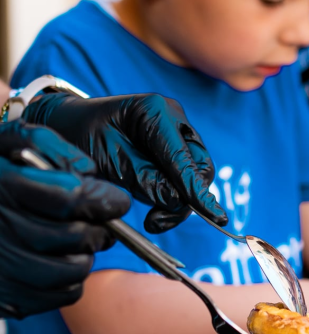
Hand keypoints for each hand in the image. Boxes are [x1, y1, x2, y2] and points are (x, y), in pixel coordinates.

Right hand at [0, 122, 129, 318]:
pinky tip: (56, 262)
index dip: (103, 200)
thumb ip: (50, 147)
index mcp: (3, 186)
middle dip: (98, 229)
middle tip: (97, 223)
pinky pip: (63, 296)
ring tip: (71, 242)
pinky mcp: (7, 297)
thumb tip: (88, 172)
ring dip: (84, 255)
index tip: (116, 200)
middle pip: (76, 237)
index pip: (70, 199)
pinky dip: (71, 281)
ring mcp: (1, 267)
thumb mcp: (10, 142)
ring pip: (74, 270)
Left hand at [22, 93, 226, 233]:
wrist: (69, 124)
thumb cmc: (81, 136)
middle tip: (156, 222)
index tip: (215, 217)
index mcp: (155, 112)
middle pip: (199, 166)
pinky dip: (173, 194)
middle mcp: (174, 118)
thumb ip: (144, 179)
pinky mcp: (175, 146)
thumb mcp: (107, 160)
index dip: (197, 191)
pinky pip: (185, 176)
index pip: (184, 159)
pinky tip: (155, 206)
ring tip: (152, 218)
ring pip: (196, 174)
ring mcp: (178, 132)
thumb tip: (178, 202)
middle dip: (186, 198)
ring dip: (178, 200)